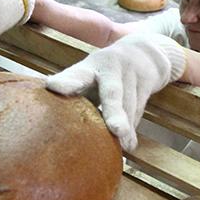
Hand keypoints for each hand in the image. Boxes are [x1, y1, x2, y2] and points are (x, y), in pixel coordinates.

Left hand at [46, 33, 185, 150]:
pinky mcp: (147, 81)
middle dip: (114, 111)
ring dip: (127, 128)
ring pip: (129, 105)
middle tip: (116, 129)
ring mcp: (130, 72)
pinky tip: (128, 144)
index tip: (53, 86)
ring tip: (124, 146)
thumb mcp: (89, 79)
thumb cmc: (104, 75)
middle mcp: (110, 67)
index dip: (66, 81)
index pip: (76, 75)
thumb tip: (59, 132)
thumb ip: (77, 99)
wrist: (144, 52)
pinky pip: (139, 109)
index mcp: (88, 68)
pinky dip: (133, 128)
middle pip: (112, 92)